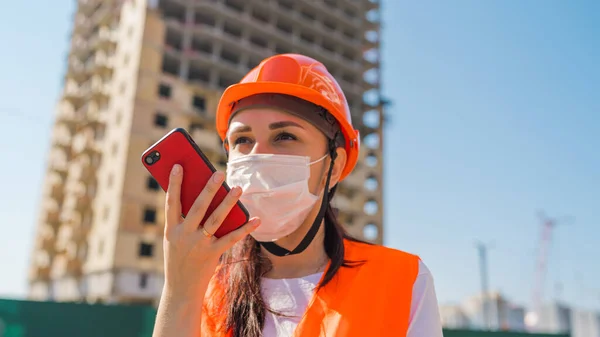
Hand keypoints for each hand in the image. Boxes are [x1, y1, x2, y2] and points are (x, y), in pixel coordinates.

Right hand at [162, 164, 259, 299]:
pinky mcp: (212, 254)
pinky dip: (245, 228)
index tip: (178, 165)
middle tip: (219, 172)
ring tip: (238, 188)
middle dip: (208, 189)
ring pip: (216, 220)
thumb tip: (204, 194)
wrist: (180, 289)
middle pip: (197, 207)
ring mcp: (198, 245)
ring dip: (228, 203)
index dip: (174, 184)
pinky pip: (231, 238)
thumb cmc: (178, 258)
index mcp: (170, 230)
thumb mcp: (174, 239)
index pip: (171, 202)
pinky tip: (256, 219)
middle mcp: (184, 235)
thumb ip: (185, 220)